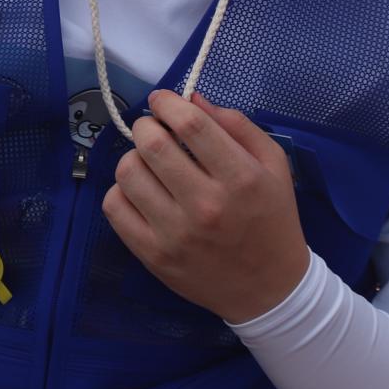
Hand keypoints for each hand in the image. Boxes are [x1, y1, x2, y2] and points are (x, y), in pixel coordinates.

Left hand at [102, 90, 310, 323]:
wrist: (269, 290)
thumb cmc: (273, 219)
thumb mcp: (273, 164)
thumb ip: (237, 125)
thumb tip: (193, 98)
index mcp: (240, 178)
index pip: (190, 124)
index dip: (168, 103)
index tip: (163, 101)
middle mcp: (205, 205)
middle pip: (152, 144)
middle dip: (147, 125)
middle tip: (155, 129)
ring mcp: (175, 234)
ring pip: (127, 172)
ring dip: (134, 156)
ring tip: (149, 162)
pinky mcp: (153, 256)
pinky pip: (114, 207)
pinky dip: (122, 190)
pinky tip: (141, 191)